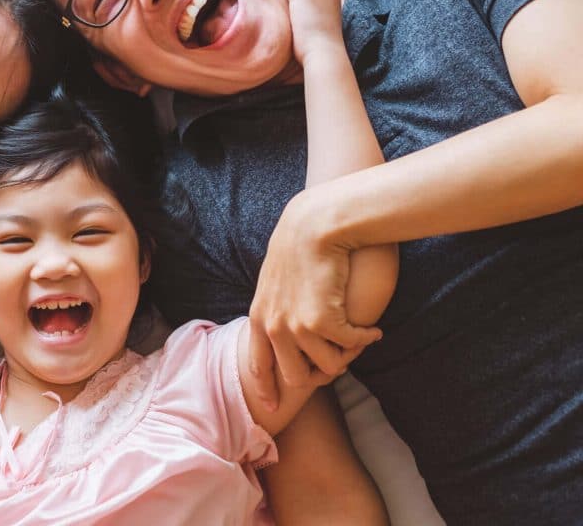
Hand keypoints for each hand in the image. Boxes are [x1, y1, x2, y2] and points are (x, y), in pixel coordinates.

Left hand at [247, 190, 381, 410]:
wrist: (314, 224)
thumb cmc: (299, 246)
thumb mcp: (275, 280)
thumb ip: (276, 307)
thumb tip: (284, 330)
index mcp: (259, 317)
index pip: (258, 365)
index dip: (268, 389)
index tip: (274, 409)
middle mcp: (273, 327)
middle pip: (296, 377)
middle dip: (320, 375)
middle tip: (340, 362)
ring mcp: (296, 327)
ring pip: (328, 367)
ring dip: (347, 356)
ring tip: (359, 338)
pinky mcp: (322, 322)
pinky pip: (350, 346)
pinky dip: (365, 339)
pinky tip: (374, 329)